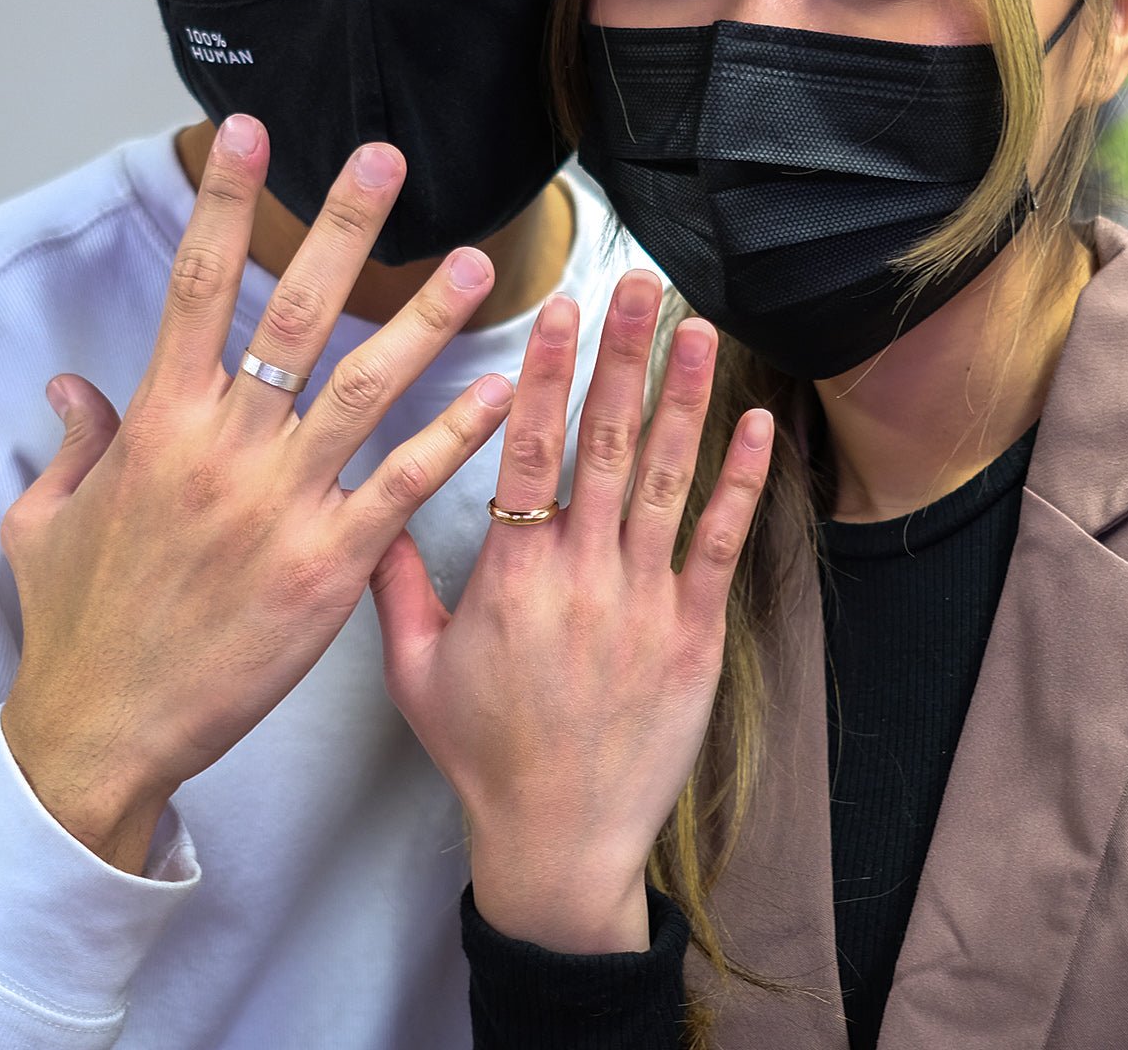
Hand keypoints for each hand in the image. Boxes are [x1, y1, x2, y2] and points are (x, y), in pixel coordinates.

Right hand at [0, 116, 513, 872]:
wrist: (105, 729)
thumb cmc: (79, 625)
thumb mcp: (48, 521)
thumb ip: (75, 441)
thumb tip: (71, 383)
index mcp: (157, 424)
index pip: (195, 288)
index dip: (224, 204)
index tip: (251, 135)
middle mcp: (225, 449)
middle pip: (296, 315)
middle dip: (342, 228)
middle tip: (387, 160)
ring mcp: (284, 505)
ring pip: (369, 387)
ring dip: (427, 319)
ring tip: (476, 263)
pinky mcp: (331, 566)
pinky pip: (405, 485)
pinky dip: (455, 435)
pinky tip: (502, 392)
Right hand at [372, 272, 772, 952]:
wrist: (559, 842)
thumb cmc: (484, 756)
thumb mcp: (415, 673)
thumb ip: (394, 586)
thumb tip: (371, 510)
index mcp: (514, 575)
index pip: (530, 450)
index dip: (548, 372)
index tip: (562, 309)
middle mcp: (583, 574)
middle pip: (604, 444)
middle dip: (622, 356)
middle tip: (640, 285)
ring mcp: (646, 600)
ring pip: (665, 478)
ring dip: (683, 398)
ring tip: (696, 329)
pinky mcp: (695, 633)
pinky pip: (720, 544)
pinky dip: (741, 482)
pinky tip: (756, 426)